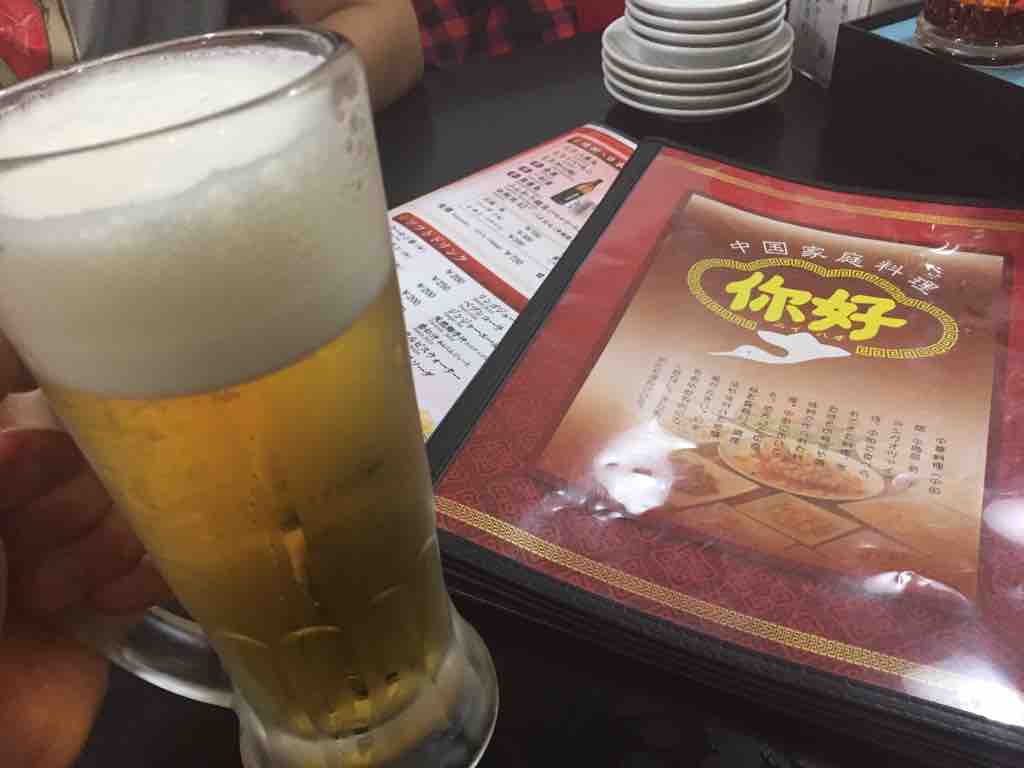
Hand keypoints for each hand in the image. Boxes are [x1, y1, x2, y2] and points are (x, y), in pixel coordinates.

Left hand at [0, 338, 170, 767]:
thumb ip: (2, 438)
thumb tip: (29, 343)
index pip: (41, 388)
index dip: (66, 397)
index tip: (50, 440)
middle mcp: (27, 494)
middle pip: (99, 444)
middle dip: (72, 490)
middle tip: (28, 536)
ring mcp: (74, 542)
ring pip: (138, 495)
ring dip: (102, 543)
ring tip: (51, 591)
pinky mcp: (118, 592)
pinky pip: (168, 552)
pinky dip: (145, 574)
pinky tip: (106, 602)